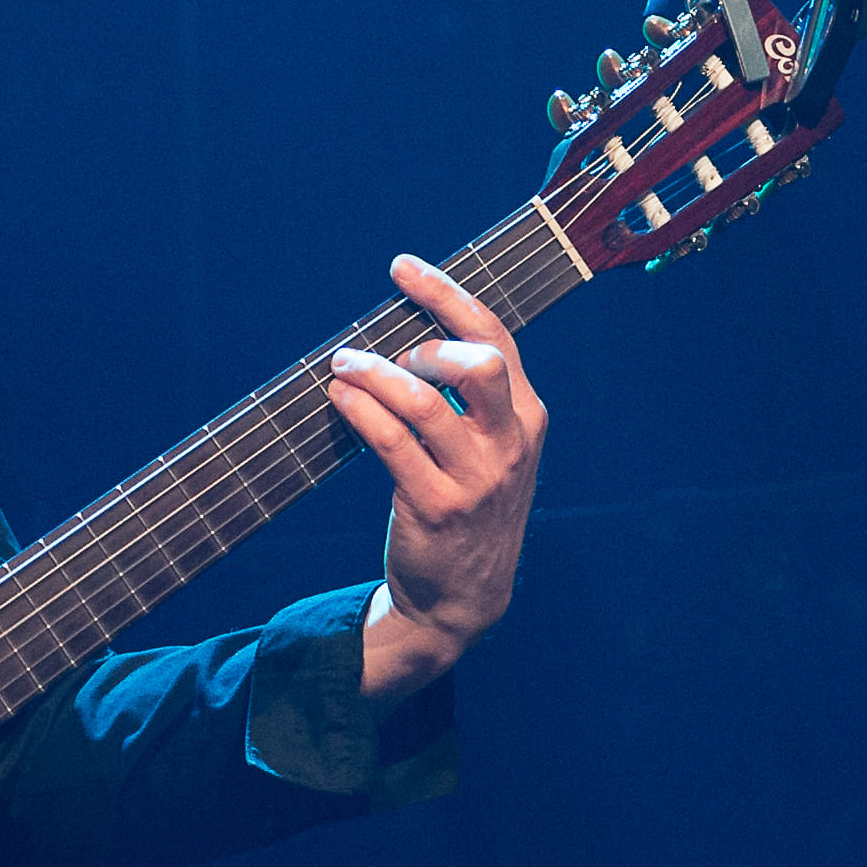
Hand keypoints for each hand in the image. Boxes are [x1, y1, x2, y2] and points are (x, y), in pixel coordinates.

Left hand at [333, 254, 545, 677]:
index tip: (402, 268)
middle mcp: (509, 444)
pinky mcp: (436, 506)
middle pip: (477, 364)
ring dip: (373, 374)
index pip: (495, 337)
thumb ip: (471, 400)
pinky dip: (359, 411)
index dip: (447, 294)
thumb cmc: (467, 509)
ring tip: (342, 367)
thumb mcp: (490, 451)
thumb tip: (409, 336)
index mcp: (526, 419)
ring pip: (421, 402)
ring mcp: (475, 478)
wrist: (464, 598)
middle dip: (424, 342)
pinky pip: (390, 442)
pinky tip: (340, 399)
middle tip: (390, 353)